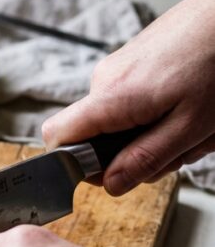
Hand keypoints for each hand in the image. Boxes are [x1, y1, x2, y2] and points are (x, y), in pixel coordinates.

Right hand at [42, 0, 214, 195]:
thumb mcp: (189, 126)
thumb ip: (146, 158)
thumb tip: (111, 184)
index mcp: (110, 97)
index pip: (56, 138)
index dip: (75, 164)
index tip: (113, 171)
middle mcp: (103, 80)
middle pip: (94, 137)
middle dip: (133, 153)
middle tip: (178, 149)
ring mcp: (116, 68)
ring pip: (117, 122)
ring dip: (152, 134)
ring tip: (191, 124)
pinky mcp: (131, 62)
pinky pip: (130, 103)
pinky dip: (157, 114)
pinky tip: (187, 106)